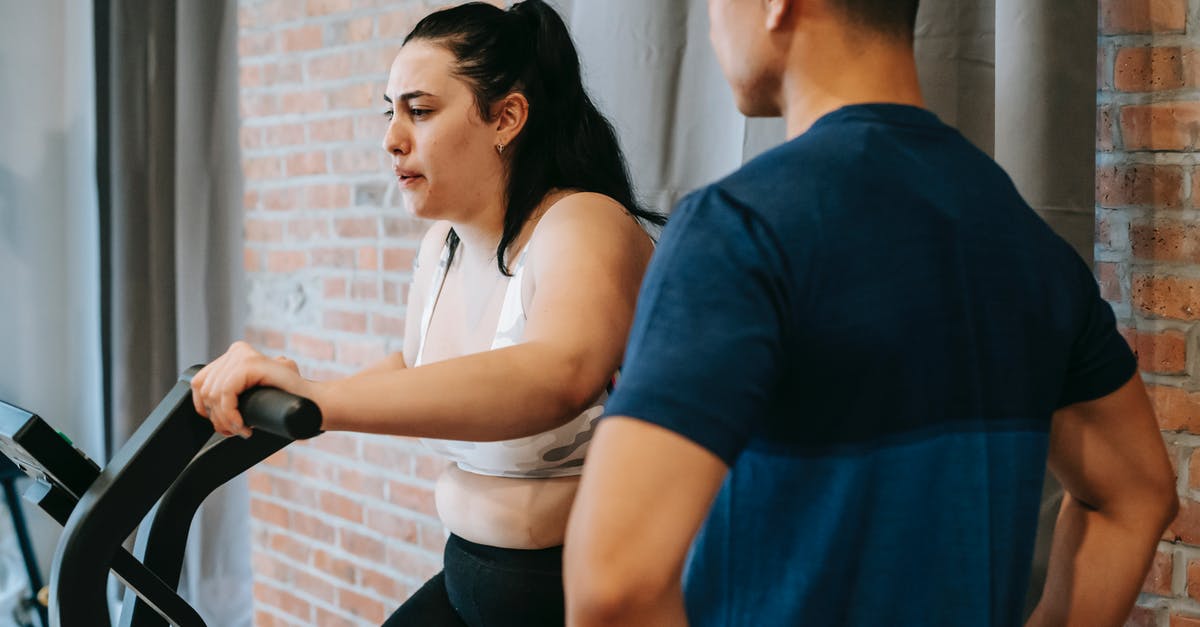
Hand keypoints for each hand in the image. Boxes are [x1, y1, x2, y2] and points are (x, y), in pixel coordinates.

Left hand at [191, 341, 309, 437]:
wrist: (313, 404)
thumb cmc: (286, 403)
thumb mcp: (251, 393)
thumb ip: (233, 388)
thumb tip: (206, 396)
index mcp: (235, 355)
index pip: (199, 382)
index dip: (205, 409)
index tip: (224, 425)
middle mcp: (237, 351)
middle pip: (204, 389)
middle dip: (217, 417)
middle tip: (236, 431)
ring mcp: (244, 355)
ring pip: (213, 393)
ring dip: (225, 420)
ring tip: (242, 430)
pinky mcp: (251, 364)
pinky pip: (225, 393)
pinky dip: (231, 415)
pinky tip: (244, 426)